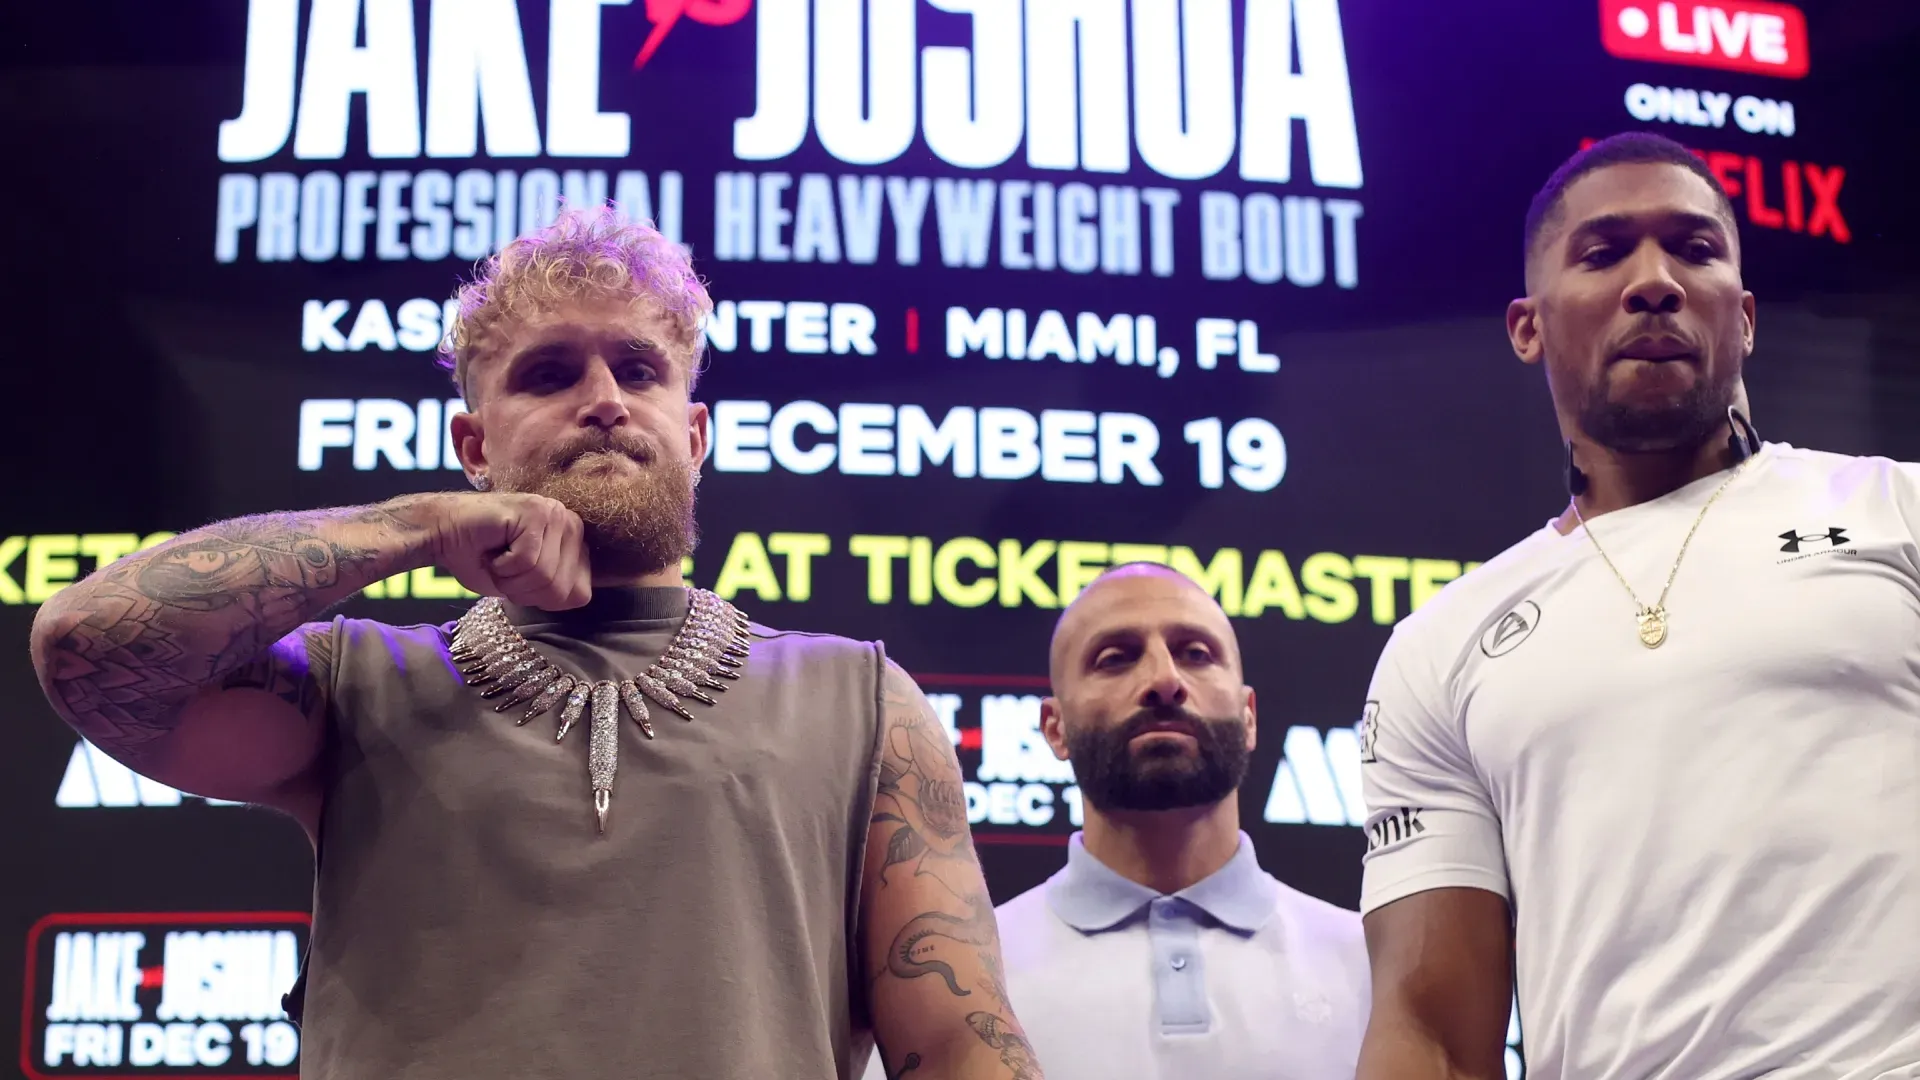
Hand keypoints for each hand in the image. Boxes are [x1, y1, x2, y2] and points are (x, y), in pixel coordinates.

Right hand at [423, 493, 592, 609]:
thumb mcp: (528, 586)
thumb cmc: (482, 559)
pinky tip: (491, 548)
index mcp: (576, 544)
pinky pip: (526, 561)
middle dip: (523, 590)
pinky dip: (500, 566)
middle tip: (503, 568)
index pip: (580, 596)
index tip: (518, 581)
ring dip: (509, 578)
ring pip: (544, 576)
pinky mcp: (535, 511)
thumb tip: (581, 597)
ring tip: (496, 557)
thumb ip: (558, 589)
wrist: (442, 533)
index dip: (542, 600)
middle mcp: (572, 524)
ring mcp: (555, 514)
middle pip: (561, 589)